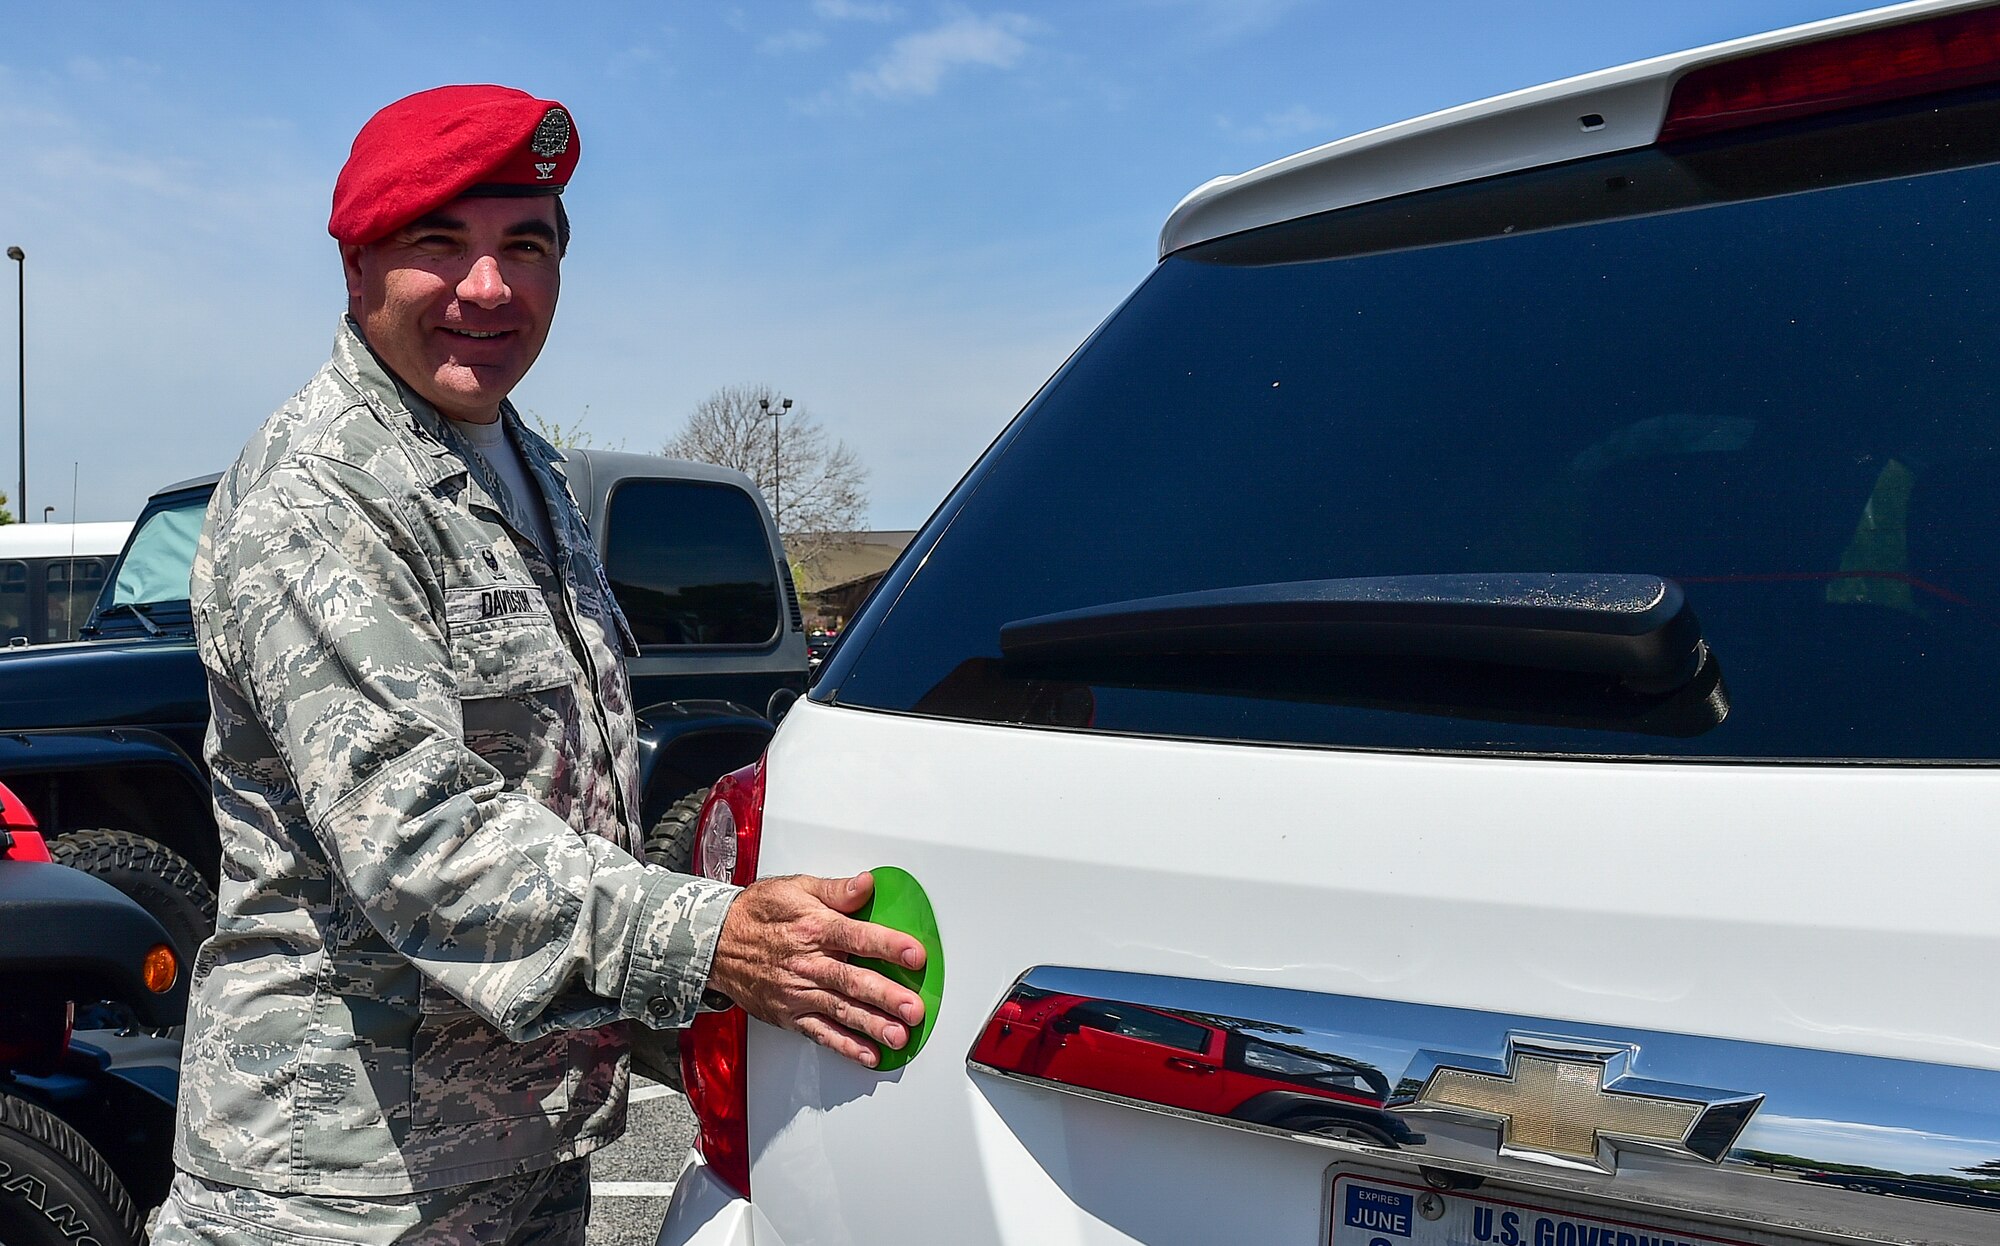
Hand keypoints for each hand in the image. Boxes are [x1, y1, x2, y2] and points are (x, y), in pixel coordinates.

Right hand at [705, 872, 927, 1067]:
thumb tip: (867, 884)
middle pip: (852, 981)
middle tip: (913, 1008)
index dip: (888, 946)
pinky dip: (845, 1046)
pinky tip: (868, 1054)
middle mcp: (807, 964)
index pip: (858, 937)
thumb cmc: (758, 913)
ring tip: (898, 1036)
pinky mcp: (790, 1014)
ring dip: (871, 1025)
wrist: (715, 943)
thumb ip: (836, 890)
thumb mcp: (796, 888)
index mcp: (814, 928)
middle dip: (886, 996)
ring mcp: (798, 992)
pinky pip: (820, 1033)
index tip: (915, 954)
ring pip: (840, 1011)